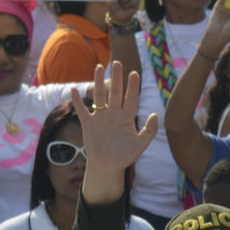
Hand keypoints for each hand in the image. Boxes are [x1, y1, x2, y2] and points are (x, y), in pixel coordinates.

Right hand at [74, 60, 160, 180]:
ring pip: (100, 96)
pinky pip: (82, 110)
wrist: (108, 167)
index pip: (131, 98)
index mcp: (127, 117)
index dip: (132, 86)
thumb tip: (155, 115)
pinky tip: (74, 90)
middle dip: (116, 78)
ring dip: (99, 82)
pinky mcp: (88, 124)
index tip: (134, 73)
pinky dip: (77, 101)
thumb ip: (150, 131)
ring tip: (99, 67)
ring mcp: (100, 118)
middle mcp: (114, 114)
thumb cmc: (125, 156)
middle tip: (117, 63)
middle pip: (115, 92)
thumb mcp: (140, 145)